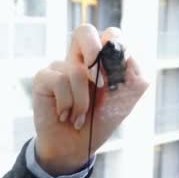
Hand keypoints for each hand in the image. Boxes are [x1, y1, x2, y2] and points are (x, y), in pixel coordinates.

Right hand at [32, 25, 148, 174]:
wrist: (76, 147)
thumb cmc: (100, 121)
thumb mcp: (125, 101)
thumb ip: (134, 78)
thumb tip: (127, 57)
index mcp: (103, 60)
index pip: (111, 35)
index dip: (116, 49)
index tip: (118, 74)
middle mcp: (80, 59)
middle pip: (84, 31)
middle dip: (94, 51)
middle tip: (99, 80)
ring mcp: (61, 66)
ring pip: (76, 69)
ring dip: (83, 102)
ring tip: (80, 117)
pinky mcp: (44, 78)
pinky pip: (59, 80)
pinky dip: (68, 104)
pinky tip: (65, 116)